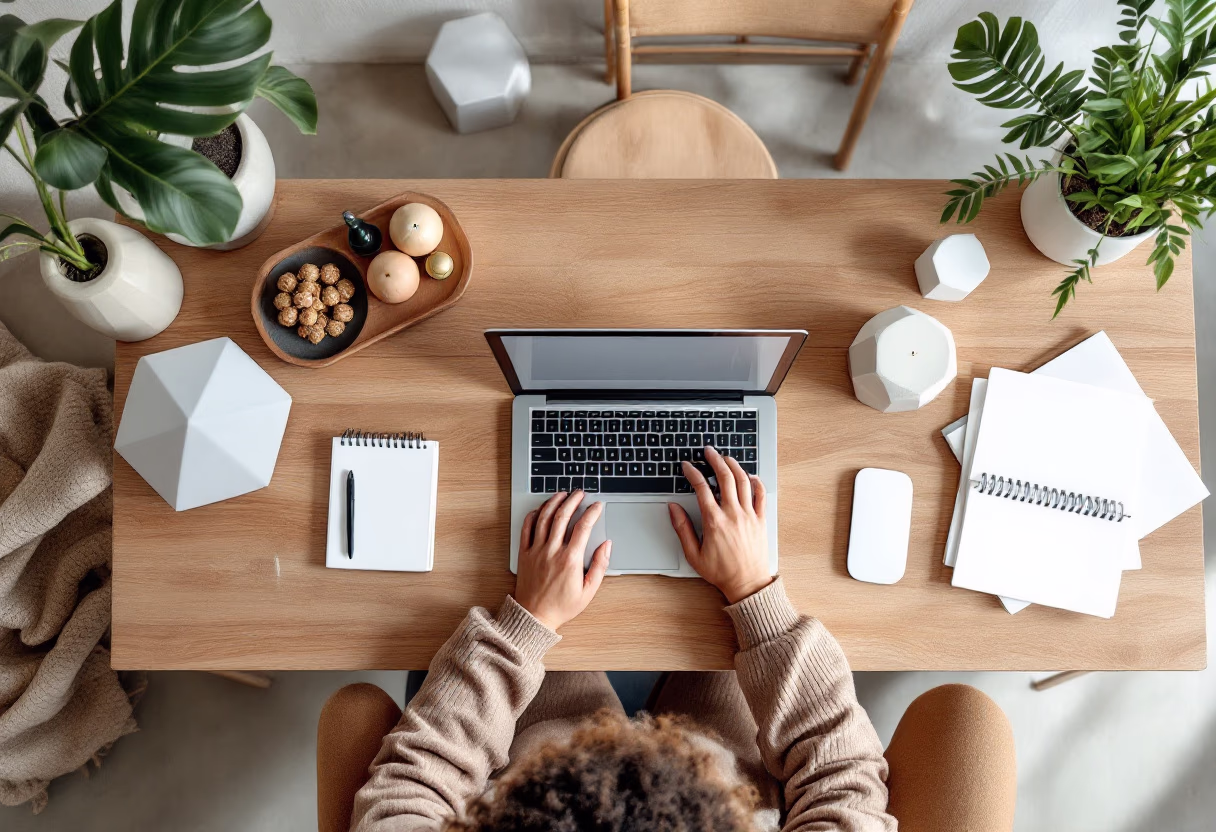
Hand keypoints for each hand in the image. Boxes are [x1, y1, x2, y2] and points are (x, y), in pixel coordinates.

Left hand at [514, 491, 610, 630]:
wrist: (534, 617)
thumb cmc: (562, 606)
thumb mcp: (588, 591)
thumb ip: (600, 566)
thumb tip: (607, 545)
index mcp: (570, 560)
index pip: (583, 527)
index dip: (592, 512)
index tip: (597, 506)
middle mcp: (552, 551)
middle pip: (563, 516)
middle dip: (573, 500)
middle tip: (580, 493)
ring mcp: (536, 550)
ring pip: (544, 518)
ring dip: (554, 502)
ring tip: (562, 494)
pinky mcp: (524, 553)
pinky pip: (526, 528)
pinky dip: (534, 514)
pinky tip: (541, 509)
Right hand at [669, 446, 770, 603]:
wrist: (747, 583)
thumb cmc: (721, 572)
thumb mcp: (693, 554)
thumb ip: (682, 529)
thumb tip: (673, 508)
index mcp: (714, 521)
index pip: (701, 488)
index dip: (693, 473)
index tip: (687, 466)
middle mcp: (733, 514)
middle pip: (725, 477)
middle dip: (715, 460)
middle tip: (708, 451)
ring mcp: (749, 515)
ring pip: (743, 481)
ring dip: (734, 465)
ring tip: (726, 458)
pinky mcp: (761, 519)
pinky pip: (761, 494)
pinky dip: (756, 481)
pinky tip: (749, 475)